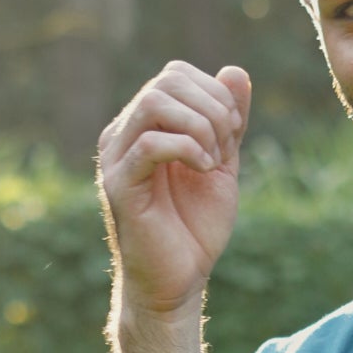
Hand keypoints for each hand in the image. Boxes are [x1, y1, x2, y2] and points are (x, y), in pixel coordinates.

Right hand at [98, 61, 249, 318]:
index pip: (175, 74)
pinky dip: (187, 149)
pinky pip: (149, 145)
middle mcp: (123, 134)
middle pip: (165, 82)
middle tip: (228, 144)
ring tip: (215, 159)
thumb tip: (235, 71)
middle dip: (211, 107)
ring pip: (153, 103)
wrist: (180, 281)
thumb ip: (228, 119)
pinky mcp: (119, 185)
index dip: (212, 91)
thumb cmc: (195, 226)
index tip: (233, 131)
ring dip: (199, 125)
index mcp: (145, 125)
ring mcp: (116, 158)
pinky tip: (204, 170)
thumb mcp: (223, 162)